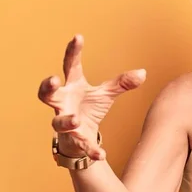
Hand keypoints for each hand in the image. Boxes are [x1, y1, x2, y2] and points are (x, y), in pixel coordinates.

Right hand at [38, 34, 145, 159]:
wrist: (81, 136)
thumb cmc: (88, 107)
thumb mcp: (106, 94)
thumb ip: (122, 83)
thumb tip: (143, 72)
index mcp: (73, 86)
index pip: (71, 66)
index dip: (73, 51)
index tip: (78, 37)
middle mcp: (63, 103)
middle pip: (47, 94)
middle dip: (47, 87)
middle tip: (52, 79)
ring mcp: (65, 122)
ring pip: (59, 122)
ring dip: (67, 120)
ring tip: (77, 119)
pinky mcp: (73, 140)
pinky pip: (81, 145)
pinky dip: (91, 150)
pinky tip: (102, 154)